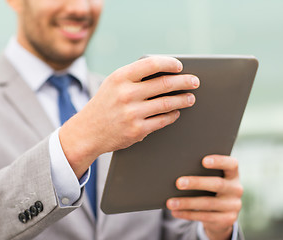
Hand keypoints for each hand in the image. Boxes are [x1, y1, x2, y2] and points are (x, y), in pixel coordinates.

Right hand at [60, 56, 199, 177]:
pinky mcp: (137, 130)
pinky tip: (176, 112)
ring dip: (183, 100)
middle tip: (195, 82)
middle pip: (165, 84)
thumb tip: (166, 71)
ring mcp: (132, 113)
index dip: (170, 63)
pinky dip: (173, 115)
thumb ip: (135, 76)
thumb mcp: (113, 84)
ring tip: (190, 98)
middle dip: (185, 81)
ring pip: (167, 103)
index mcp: (120, 78)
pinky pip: (163, 120)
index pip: (152, 64)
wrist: (87, 132)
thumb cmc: (105, 104)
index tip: (180, 66)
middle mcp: (126, 94)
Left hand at [166, 155, 242, 239]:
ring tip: (170, 202)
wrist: (222, 214)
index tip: (203, 160)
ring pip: (208, 203)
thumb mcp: (211, 180)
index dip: (219, 161)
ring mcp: (233, 205)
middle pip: (217, 184)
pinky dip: (188, 214)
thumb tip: (178, 174)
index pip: (231, 164)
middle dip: (196, 183)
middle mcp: (236, 189)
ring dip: (187, 202)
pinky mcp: (227, 219)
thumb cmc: (210, 189)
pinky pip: (205, 217)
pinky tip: (175, 212)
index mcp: (233, 174)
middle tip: (178, 183)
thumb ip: (201, 173)